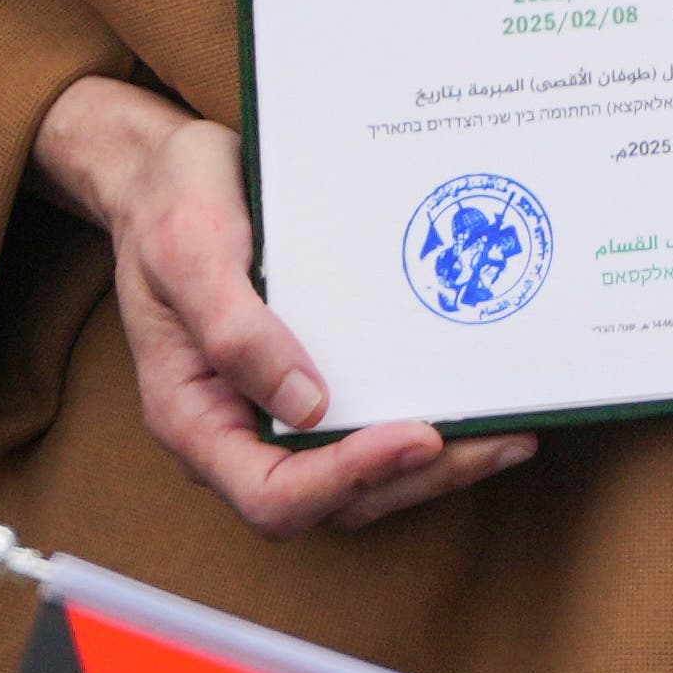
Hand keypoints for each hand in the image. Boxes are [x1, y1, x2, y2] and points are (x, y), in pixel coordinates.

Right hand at [33, 74, 534, 538]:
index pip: (273, 495)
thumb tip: (308, 405)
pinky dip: (421, 425)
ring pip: (360, 479)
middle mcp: (236, 430)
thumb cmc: (169, 203)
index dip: (348, 480)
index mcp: (193, 417)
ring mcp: (273, 412)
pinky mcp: (310, 383)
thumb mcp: (189, 249)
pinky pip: (366, 426)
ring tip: (509, 435)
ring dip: (433, 466)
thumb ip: (234, 329)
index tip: (419, 436)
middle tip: (498, 441)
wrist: (163, 171)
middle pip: (333, 501)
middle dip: (416, 477)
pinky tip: (472, 399)